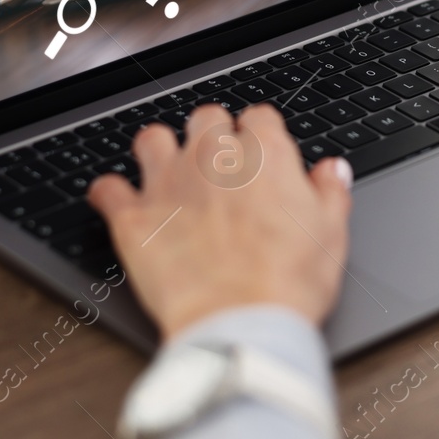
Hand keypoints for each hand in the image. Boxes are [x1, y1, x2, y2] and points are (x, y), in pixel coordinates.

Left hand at [88, 104, 353, 336]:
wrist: (242, 322)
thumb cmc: (289, 282)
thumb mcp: (331, 234)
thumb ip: (330, 192)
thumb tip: (331, 171)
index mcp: (265, 154)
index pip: (259, 116)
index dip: (261, 135)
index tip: (263, 154)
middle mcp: (213, 156)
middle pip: (206, 118)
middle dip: (213, 135)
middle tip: (220, 166)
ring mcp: (169, 183)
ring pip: (153, 139)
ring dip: (160, 151)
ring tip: (168, 173)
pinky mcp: (134, 218)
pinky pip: (107, 189)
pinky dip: (111, 193)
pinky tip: (118, 202)